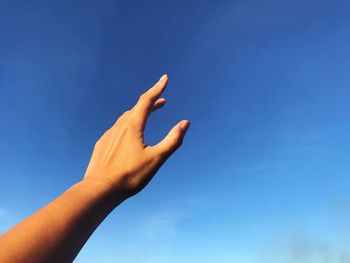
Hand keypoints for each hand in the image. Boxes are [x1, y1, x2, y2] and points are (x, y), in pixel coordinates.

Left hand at [83, 74, 189, 197]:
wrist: (100, 189)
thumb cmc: (130, 176)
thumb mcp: (157, 159)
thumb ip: (172, 140)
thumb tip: (185, 123)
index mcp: (133, 126)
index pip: (147, 100)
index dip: (158, 88)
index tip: (165, 78)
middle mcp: (119, 126)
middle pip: (137, 108)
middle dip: (151, 102)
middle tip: (162, 101)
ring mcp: (109, 134)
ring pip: (126, 118)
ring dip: (138, 113)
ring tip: (147, 116)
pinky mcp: (102, 144)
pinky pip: (117, 128)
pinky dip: (127, 125)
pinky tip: (129, 135)